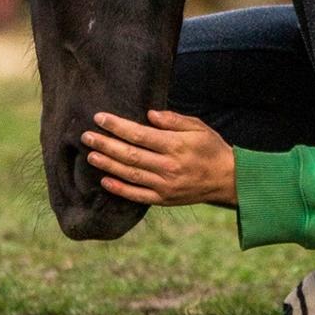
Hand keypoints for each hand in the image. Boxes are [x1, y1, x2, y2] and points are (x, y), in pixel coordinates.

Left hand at [81, 109, 237, 208]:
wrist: (227, 179)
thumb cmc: (211, 148)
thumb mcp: (198, 127)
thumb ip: (173, 120)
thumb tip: (149, 114)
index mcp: (175, 145)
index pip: (139, 134)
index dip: (117, 126)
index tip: (99, 118)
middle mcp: (168, 166)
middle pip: (130, 154)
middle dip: (105, 144)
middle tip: (86, 136)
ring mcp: (165, 185)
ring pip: (130, 174)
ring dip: (108, 165)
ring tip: (91, 155)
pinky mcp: (164, 200)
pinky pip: (137, 195)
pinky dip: (120, 189)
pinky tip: (105, 181)